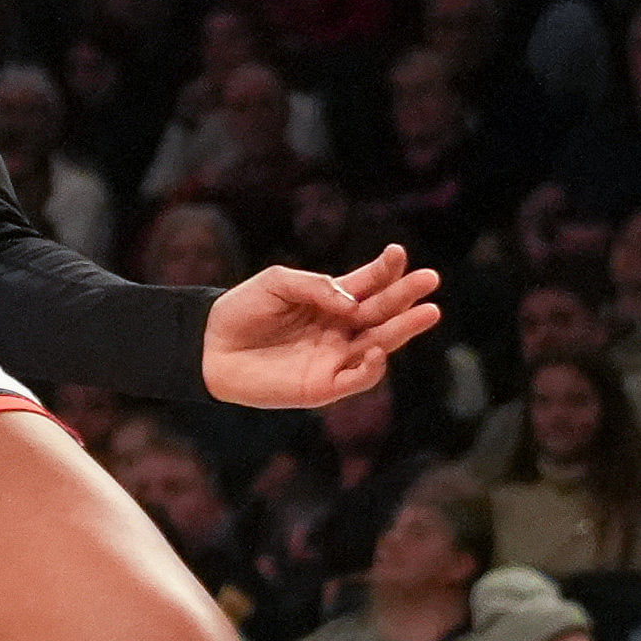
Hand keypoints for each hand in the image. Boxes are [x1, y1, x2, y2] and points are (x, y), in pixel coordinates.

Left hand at [200, 251, 443, 410]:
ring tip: (427, 312)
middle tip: (432, 279)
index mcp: (330, 301)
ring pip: (379, 343)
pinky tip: (376, 349)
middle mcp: (338, 329)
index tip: (398, 253)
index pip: (367, 284)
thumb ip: (317, 287)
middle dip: (407, 296)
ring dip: (403, 329)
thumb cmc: (242, 309)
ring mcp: (334, 357)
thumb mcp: (278, 282)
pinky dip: (371, 366)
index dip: (385, 270)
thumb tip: (352, 303)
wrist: (208, 347)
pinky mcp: (322, 386)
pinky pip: (357, 378)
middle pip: (381, 312)